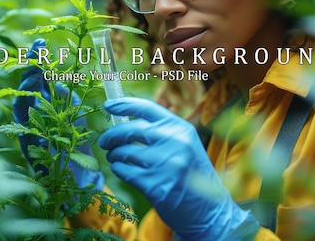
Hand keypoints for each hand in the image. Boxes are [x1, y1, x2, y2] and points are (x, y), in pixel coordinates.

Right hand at [13, 39, 103, 189]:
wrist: (81, 174)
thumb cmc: (76, 141)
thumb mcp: (74, 111)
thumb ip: (65, 93)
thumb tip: (58, 75)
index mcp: (42, 103)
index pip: (35, 78)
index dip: (35, 60)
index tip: (40, 42)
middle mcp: (32, 116)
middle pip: (24, 89)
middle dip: (28, 71)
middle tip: (36, 56)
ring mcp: (29, 133)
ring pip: (20, 110)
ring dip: (25, 90)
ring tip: (33, 76)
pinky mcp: (31, 152)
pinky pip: (25, 135)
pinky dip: (27, 120)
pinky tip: (31, 106)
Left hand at [99, 97, 258, 240]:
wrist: (210, 210)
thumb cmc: (192, 175)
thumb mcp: (185, 145)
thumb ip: (161, 132)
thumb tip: (124, 122)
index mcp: (182, 129)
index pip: (148, 108)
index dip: (125, 104)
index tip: (108, 105)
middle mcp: (175, 143)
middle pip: (131, 130)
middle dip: (112, 135)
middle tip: (104, 141)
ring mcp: (166, 165)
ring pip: (125, 152)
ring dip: (114, 155)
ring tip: (115, 158)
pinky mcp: (155, 186)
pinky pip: (125, 172)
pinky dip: (119, 170)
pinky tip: (122, 170)